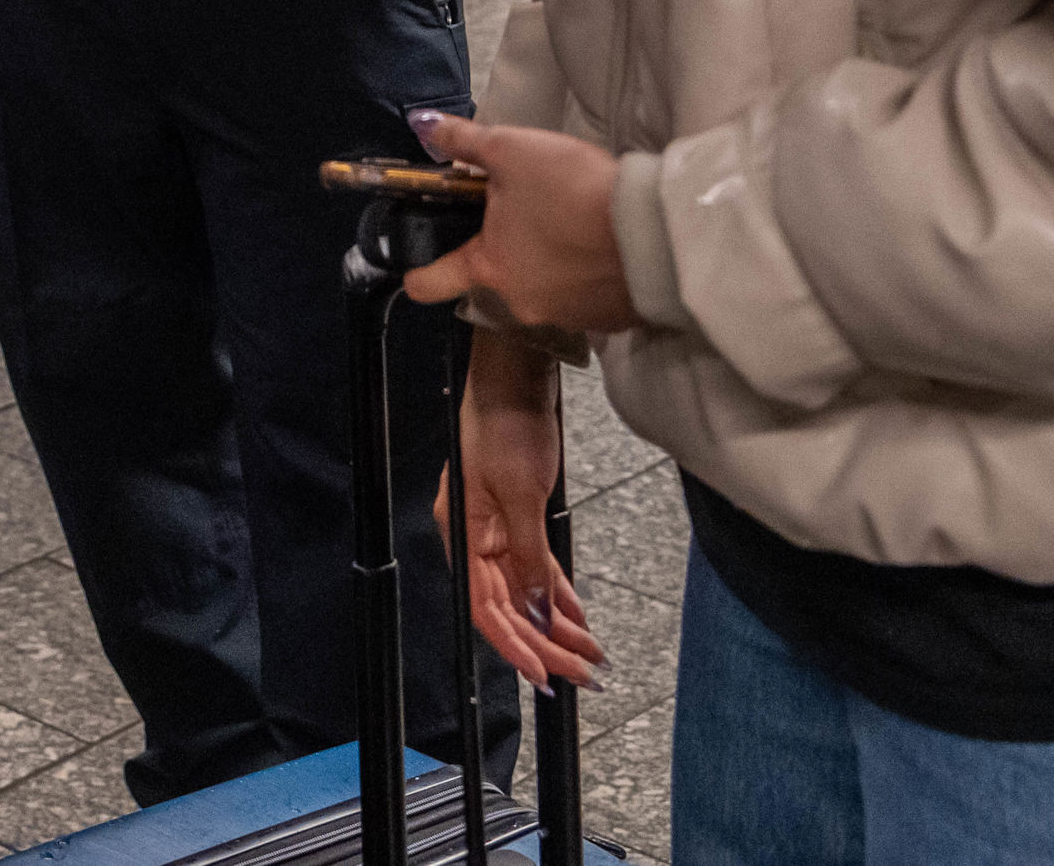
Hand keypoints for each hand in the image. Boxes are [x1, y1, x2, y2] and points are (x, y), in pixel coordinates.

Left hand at [401, 114, 639, 336]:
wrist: (654, 231)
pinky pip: (583, 297)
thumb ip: (463, 142)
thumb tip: (421, 126)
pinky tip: (599, 247)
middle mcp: (521, 303)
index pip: (432, 283)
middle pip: (495, 278)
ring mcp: (567, 317)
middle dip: (502, 249)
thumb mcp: (511, 150)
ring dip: (547, 263)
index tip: (415, 266)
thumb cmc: (573, 190)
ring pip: (541, 288)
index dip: (419, 272)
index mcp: (489, 268)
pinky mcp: (609, 319)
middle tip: (522, 212)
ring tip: (568, 224)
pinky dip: (585, 276)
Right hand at [436, 334, 605, 691]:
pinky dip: (557, 592)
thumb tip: (538, 611)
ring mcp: (496, 528)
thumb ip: (529, 556)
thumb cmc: (507, 425)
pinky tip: (578, 615)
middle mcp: (475, 537)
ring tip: (590, 653)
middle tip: (583, 673)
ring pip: (526, 591)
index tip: (544, 676)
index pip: (485, 607)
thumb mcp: (521, 494)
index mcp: (463, 533)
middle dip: (546, 642)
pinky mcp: (518, 515)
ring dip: (557, 623)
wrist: (516, 377)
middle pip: (509, 606)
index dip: (514, 646)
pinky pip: (536, 566)